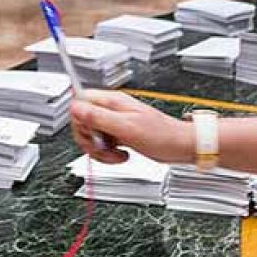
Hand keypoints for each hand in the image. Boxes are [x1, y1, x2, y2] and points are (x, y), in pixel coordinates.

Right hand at [70, 90, 190, 164]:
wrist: (180, 146)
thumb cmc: (163, 135)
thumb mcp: (127, 127)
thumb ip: (99, 117)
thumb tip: (76, 108)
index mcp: (112, 102)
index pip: (80, 102)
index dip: (80, 121)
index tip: (91, 134)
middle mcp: (112, 110)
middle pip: (83, 122)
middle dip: (90, 140)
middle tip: (104, 147)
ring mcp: (115, 123)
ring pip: (92, 136)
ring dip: (100, 150)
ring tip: (116, 153)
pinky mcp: (120, 135)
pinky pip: (102, 144)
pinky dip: (107, 154)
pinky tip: (121, 155)